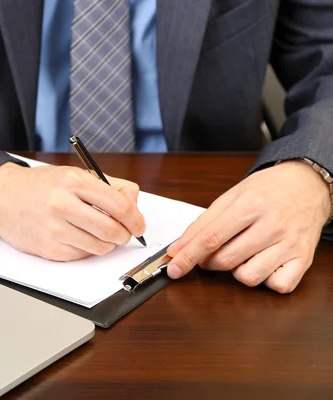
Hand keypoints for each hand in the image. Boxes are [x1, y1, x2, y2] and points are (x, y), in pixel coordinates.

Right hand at [0, 163, 144, 260]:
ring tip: (100, 234)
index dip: (136, 218)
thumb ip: (109, 185)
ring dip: (107, 244)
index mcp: (73, 181)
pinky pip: (81, 255)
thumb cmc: (41, 186)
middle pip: (112, 230)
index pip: (119, 205)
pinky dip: (87, 249)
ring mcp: (54, 228)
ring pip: (99, 247)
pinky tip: (79, 238)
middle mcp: (63, 204)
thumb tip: (134, 202)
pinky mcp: (47, 248)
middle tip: (123, 233)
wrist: (2, 197)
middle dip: (124, 235)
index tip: (138, 224)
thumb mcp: (74, 174)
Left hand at [166, 160, 329, 292]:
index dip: (188, 256)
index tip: (173, 268)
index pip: (210, 238)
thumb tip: (177, 249)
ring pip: (248, 277)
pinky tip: (263, 264)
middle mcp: (272, 225)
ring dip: (236, 271)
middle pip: (225, 260)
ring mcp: (290, 243)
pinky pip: (277, 285)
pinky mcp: (304, 259)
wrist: (307, 184)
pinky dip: (266, 280)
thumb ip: (203, 223)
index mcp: (250, 205)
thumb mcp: (231, 197)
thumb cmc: (266, 191)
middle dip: (208, 263)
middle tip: (209, 254)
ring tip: (241, 254)